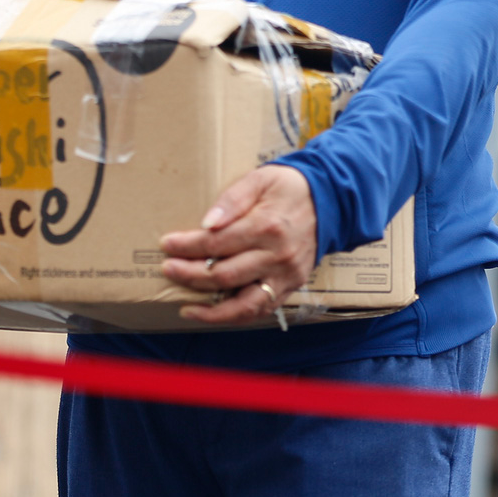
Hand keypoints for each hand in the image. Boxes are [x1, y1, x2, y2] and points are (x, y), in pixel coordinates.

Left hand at [160, 165, 316, 324]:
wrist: (330, 201)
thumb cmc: (290, 188)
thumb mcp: (261, 179)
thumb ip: (232, 199)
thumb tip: (207, 223)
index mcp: (266, 226)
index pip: (217, 243)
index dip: (187, 246)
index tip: (167, 244)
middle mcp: (276, 256)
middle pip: (224, 275)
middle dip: (190, 275)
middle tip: (168, 269)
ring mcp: (285, 276)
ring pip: (243, 304)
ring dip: (211, 310)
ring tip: (186, 307)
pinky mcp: (291, 287)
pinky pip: (261, 310)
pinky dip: (235, 317)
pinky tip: (213, 313)